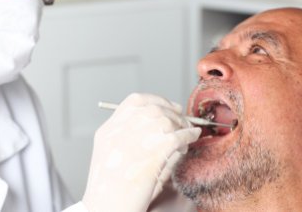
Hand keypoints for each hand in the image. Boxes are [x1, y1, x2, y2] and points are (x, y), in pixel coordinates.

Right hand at [82, 93, 200, 211]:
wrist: (108, 209)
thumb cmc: (110, 192)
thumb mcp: (111, 158)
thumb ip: (129, 139)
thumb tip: (160, 126)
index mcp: (108, 131)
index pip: (134, 101)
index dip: (155, 101)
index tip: (167, 107)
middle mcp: (121, 130)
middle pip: (153, 109)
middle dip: (172, 113)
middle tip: (182, 121)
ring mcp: (137, 139)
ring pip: (167, 120)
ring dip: (181, 125)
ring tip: (186, 135)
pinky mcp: (154, 151)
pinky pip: (179, 135)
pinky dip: (189, 134)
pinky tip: (193, 137)